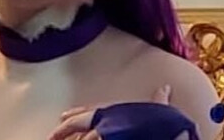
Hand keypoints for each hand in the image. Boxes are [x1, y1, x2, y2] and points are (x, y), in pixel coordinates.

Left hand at [48, 85, 172, 139]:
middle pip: (78, 123)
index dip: (75, 112)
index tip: (62, 115)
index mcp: (116, 109)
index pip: (90, 109)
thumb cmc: (165, 121)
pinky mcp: (109, 138)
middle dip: (63, 130)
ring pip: (83, 139)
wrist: (171, 130)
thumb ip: (159, 99)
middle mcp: (107, 118)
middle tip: (51, 136)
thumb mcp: (161, 109)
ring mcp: (106, 132)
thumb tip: (165, 88)